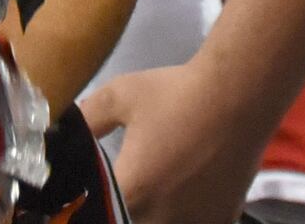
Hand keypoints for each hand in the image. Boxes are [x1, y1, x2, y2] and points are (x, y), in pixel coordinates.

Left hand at [80, 65, 256, 223]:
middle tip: (135, 182)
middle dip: (124, 208)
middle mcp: (160, 217)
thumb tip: (66, 129)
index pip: (101, 210)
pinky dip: (187, 216)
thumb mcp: (120, 95)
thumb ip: (88, 118)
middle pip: (130, 220)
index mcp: (130, 193)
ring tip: (161, 187)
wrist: (238, 94)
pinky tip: (187, 196)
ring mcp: (194, 222)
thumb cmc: (176, 95)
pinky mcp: (221, 219)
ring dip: (154, 214)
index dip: (97, 201)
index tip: (101, 187)